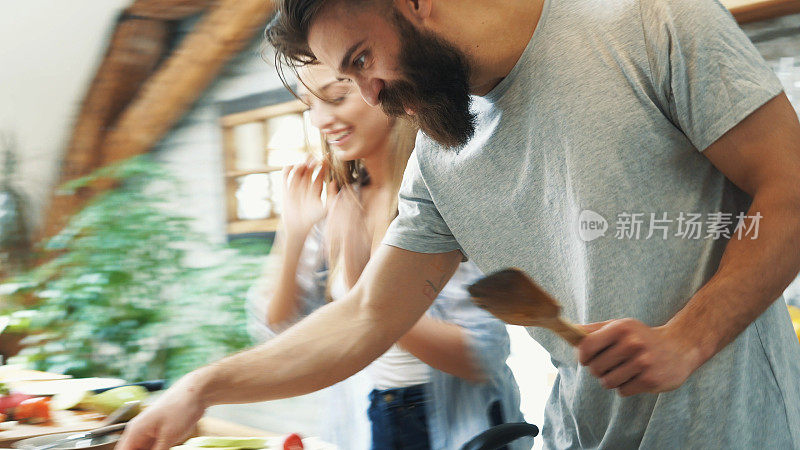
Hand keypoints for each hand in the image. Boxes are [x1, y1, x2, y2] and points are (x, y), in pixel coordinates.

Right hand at [116, 375, 204, 449]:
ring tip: (165, 447)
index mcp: (135, 431)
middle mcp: (138, 432)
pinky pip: (153, 446)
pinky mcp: (159, 432)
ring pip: (143, 449)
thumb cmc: (180, 408)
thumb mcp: (168, 437)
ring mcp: (149, 432)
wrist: (195, 393)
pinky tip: (167, 448)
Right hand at [280, 156, 329, 236]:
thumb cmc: (313, 218)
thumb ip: (332, 197)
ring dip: (300, 164)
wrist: (298, 226)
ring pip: (298, 170)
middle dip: (311, 161)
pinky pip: (286, 175)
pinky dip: (287, 169)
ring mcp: (296, 185)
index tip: (326, 158)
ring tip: (303, 164)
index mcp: (317, 188)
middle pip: (309, 168)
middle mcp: (306, 185)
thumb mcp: (326, 209)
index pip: (320, 173)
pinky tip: (292, 167)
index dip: (323, 165)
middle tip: (313, 157)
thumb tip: (334, 182)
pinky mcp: (286, 188)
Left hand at [578, 318, 700, 396]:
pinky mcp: (650, 380)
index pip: (586, 346)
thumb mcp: (620, 326)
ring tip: (624, 371)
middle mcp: (632, 343)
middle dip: (599, 370)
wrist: (679, 347)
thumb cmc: (642, 337)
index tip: (587, 359)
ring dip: (612, 380)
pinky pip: (623, 391)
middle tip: (611, 365)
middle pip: (595, 368)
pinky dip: (625, 387)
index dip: (582, 356)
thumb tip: (570, 332)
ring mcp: (642, 362)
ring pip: (608, 382)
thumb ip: (594, 330)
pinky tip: (636, 377)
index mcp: (621, 328)